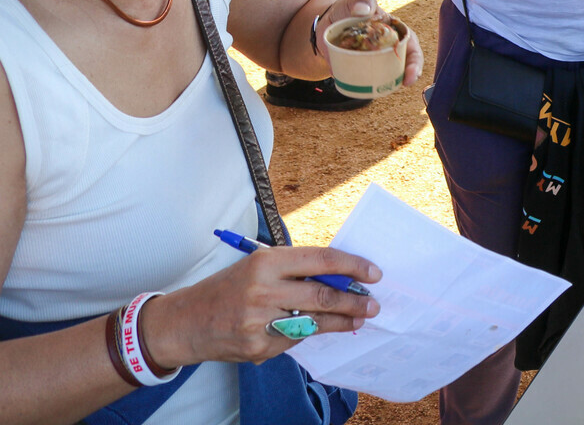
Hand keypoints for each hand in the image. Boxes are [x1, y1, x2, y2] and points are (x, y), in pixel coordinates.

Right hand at [139, 245, 380, 368]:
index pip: (322, 259)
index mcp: (267, 261)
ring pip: (315, 322)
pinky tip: (316, 329)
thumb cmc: (229, 288)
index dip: (353, 266)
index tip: (374, 273)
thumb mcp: (259, 267)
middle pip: (324, 295)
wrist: (185, 322)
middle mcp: (264, 289)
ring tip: (359, 319)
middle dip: (355, 301)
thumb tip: (342, 278)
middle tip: (374, 305)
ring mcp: (260, 321)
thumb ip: (296, 271)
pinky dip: (307, 334)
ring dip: (343, 322)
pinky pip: (295, 340)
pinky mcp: (258, 346)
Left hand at [315, 0, 423, 85]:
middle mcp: (387, 48)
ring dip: (388, 84)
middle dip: (409, 75)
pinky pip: (366, 80)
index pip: (411, 47)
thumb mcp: (354, 2)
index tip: (412, 73)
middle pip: (404, 64)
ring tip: (382, 89)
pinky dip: (364, 86)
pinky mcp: (360, 68)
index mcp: (393, 32)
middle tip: (405, 83)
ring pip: (387, 75)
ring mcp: (374, 60)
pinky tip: (359, 89)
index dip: (416, 61)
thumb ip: (362, 0)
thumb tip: (364, 10)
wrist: (326, 22)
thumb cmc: (345, 10)